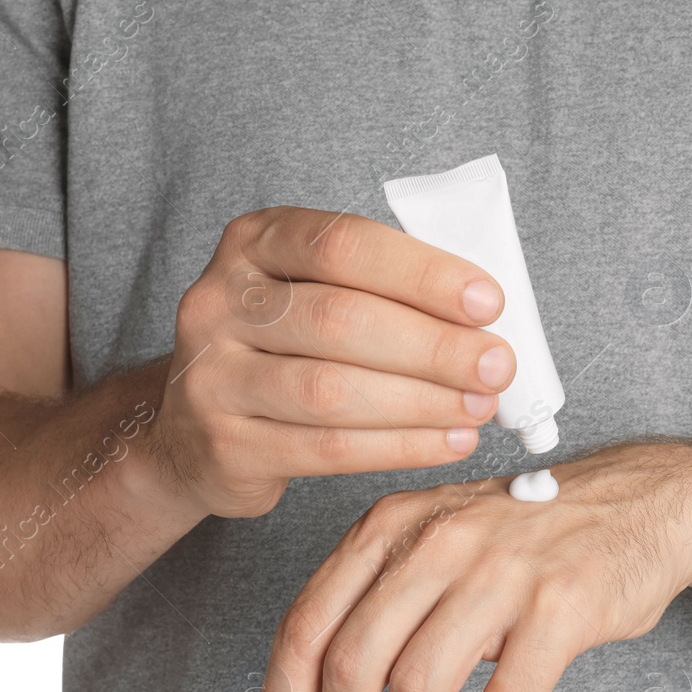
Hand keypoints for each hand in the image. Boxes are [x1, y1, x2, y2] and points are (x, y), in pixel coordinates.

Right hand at [148, 206, 517, 517]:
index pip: (344, 245)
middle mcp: (220, 302)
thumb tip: (483, 319)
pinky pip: (328, 449)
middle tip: (496, 366)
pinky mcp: (227, 445)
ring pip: (333, 390)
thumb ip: (383, 291)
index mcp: (254, 242)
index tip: (488, 302)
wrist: (194, 431)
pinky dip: (400, 447)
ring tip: (479, 408)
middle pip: (341, 319)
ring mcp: (213, 377)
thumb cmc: (282, 351)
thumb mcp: (314, 294)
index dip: (422, 274)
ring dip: (422, 401)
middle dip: (434, 346)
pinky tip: (446, 442)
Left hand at [253, 442, 691, 691]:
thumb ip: (379, 597)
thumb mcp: (440, 538)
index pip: (307, 625)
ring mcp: (500, 568)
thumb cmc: (534, 536)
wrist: (648, 500)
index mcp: (392, 525)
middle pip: (351, 666)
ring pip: (418, 691)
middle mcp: (438, 539)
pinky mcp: (561, 603)